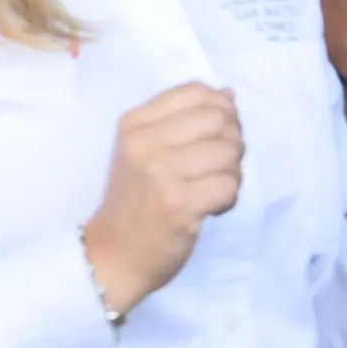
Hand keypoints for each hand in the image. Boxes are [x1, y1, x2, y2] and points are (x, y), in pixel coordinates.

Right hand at [82, 82, 245, 317]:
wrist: (114, 256)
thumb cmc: (134, 202)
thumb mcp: (144, 151)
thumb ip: (183, 120)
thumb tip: (229, 94)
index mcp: (134, 123)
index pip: (195, 92)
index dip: (220, 109)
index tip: (217, 135)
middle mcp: (145, 143)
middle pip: (218, 119)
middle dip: (232, 140)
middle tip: (221, 165)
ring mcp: (161, 173)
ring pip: (228, 151)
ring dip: (232, 173)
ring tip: (214, 188)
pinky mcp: (179, 204)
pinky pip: (229, 184)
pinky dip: (229, 197)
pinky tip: (213, 207)